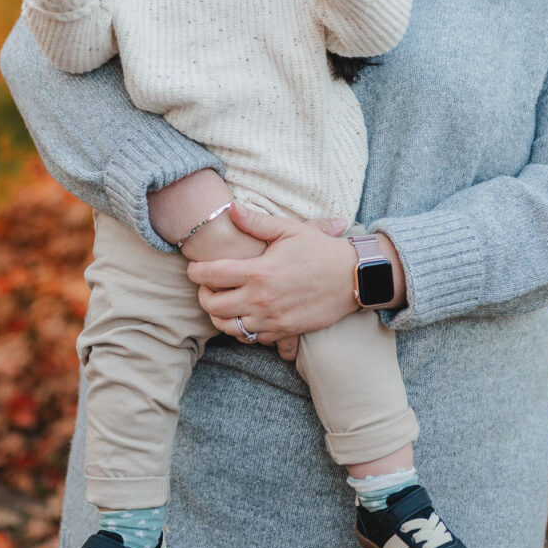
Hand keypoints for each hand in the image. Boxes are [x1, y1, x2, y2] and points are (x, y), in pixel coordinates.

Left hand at [185, 204, 355, 350]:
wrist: (353, 278)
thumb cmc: (320, 250)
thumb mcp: (289, 230)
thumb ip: (256, 222)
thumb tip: (230, 208)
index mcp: (258, 272)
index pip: (211, 276)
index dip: (195, 272)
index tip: (194, 269)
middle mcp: (261, 300)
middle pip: (213, 306)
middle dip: (203, 296)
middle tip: (206, 286)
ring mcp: (272, 320)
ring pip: (229, 328)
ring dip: (220, 316)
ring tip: (222, 302)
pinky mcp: (284, 333)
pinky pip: (252, 339)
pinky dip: (243, 330)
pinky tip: (245, 316)